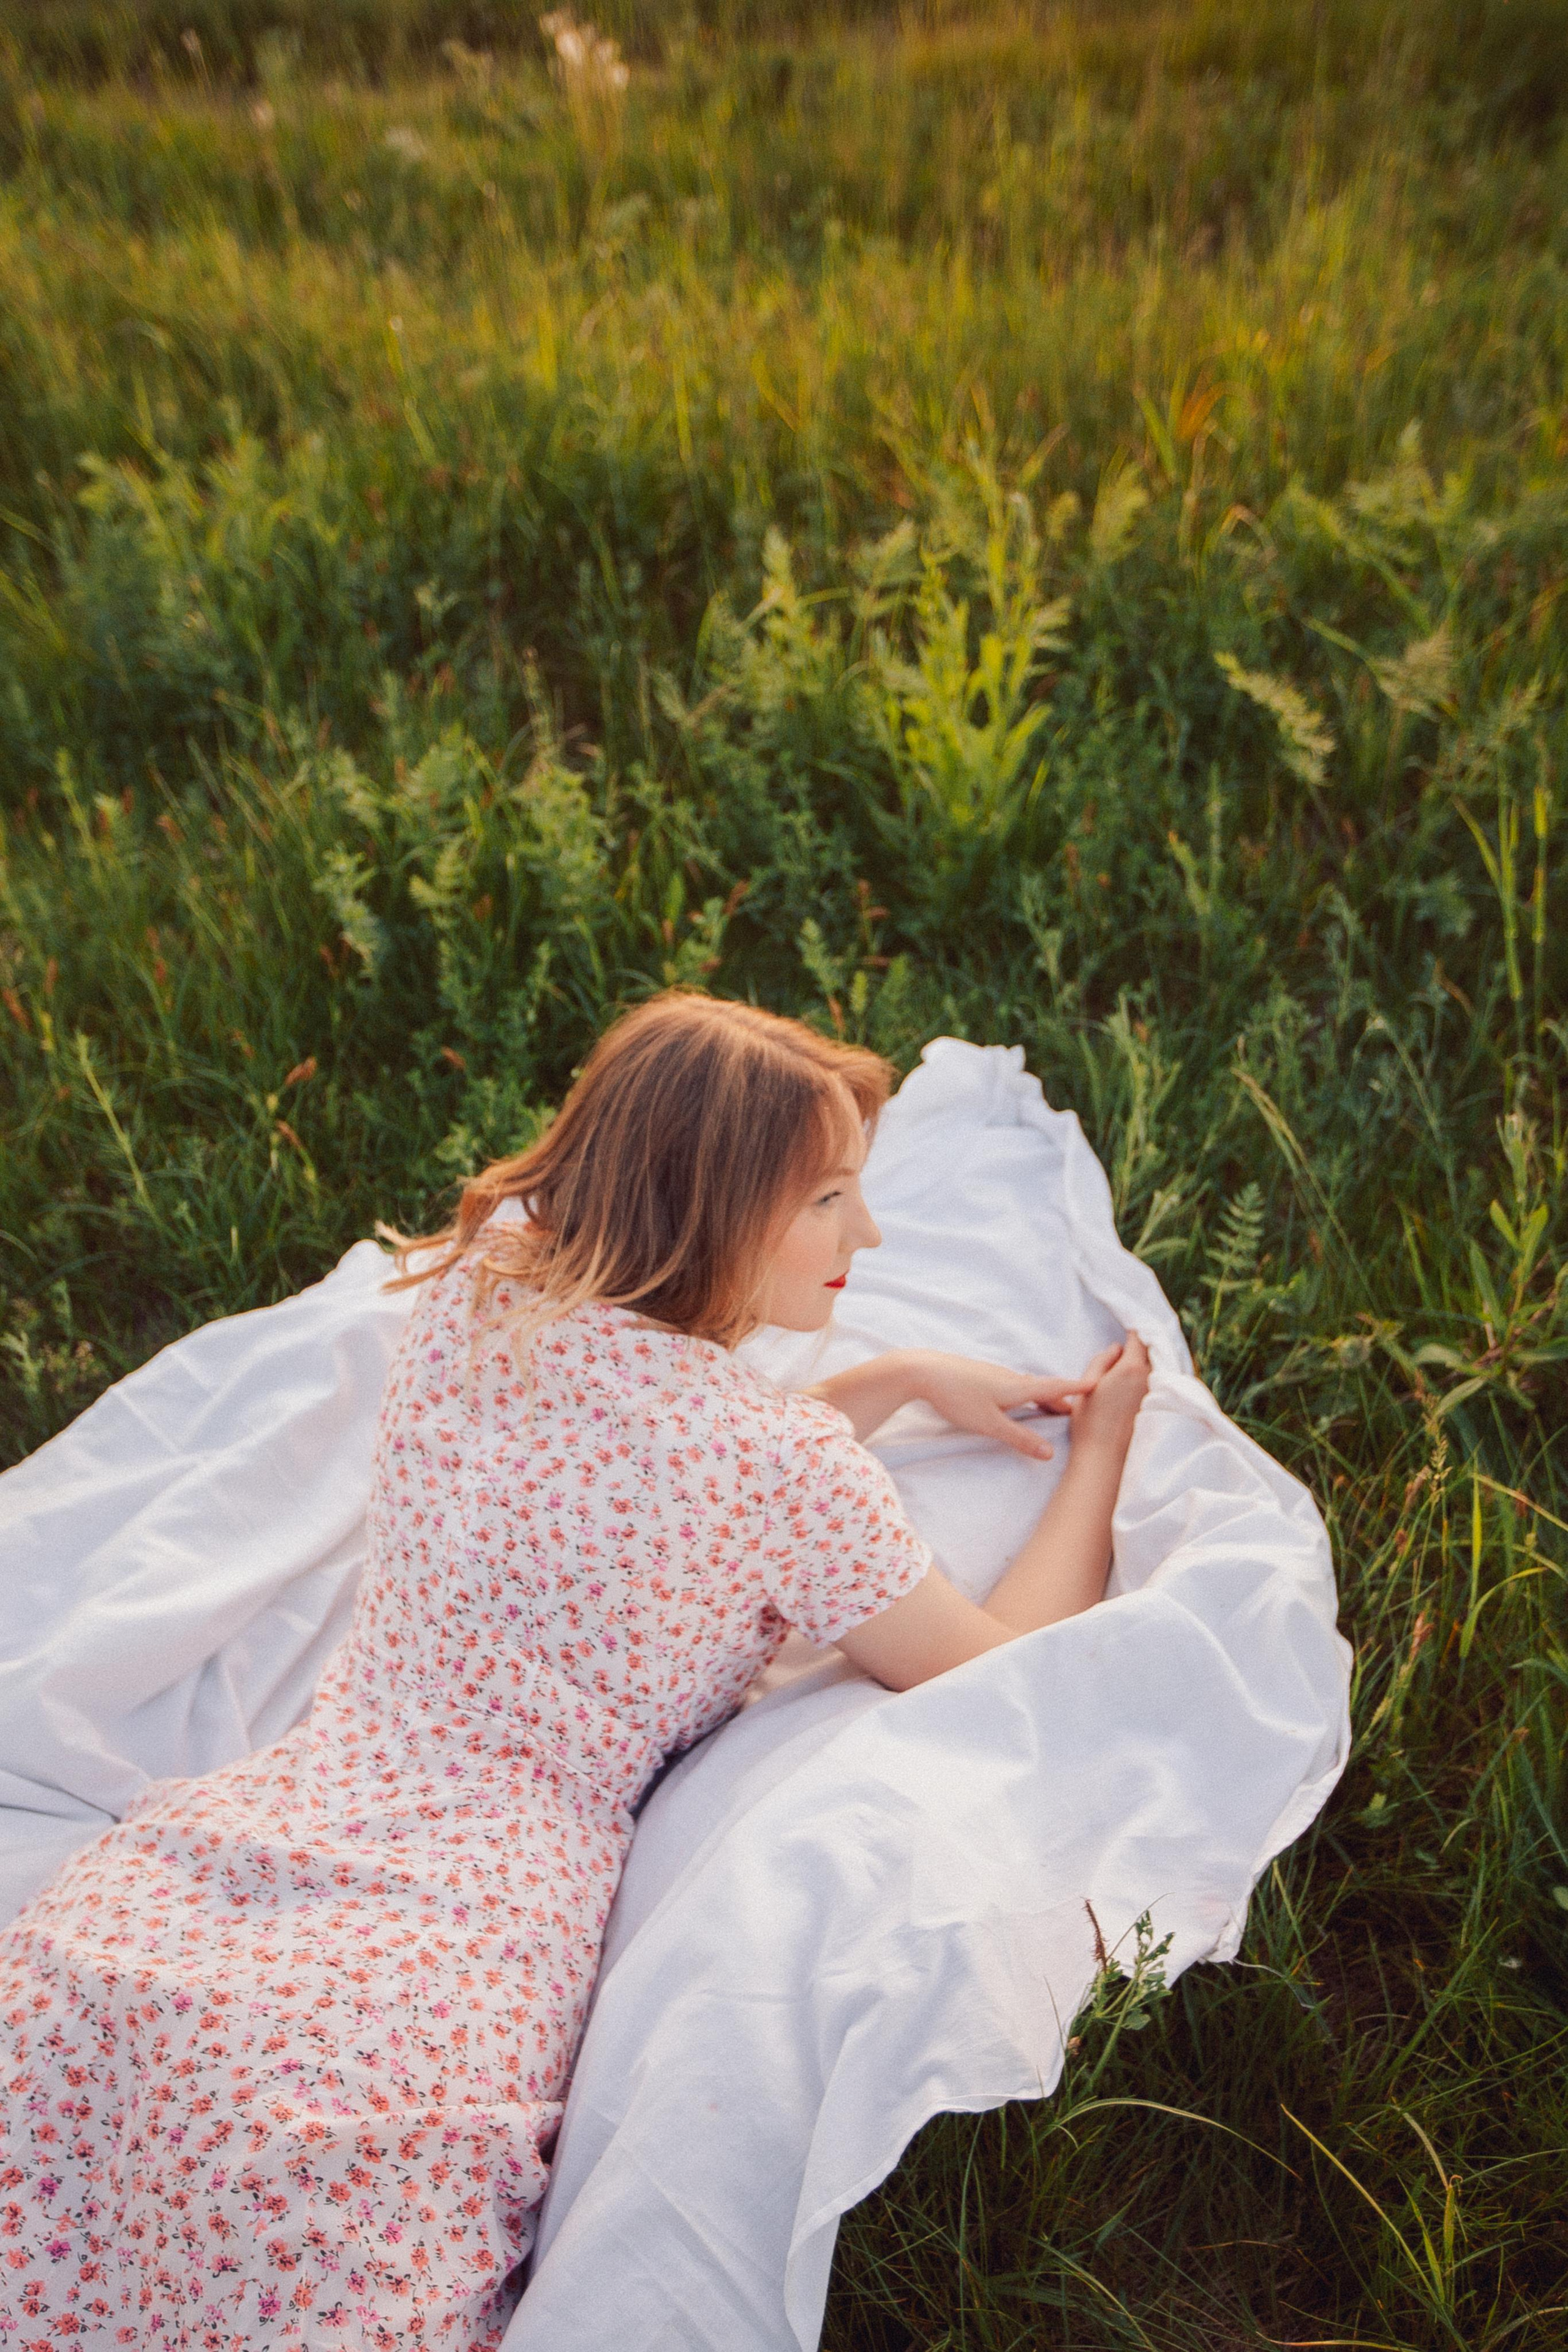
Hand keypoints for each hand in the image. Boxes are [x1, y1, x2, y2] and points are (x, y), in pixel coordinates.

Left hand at [908, 1349, 1105, 1461]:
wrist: (922, 1371)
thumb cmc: (957, 1397)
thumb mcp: (990, 1424)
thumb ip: (1020, 1438)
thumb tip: (1049, 1453)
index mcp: (1018, 1387)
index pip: (1055, 1387)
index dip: (1076, 1388)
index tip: (1098, 1384)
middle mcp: (1010, 1378)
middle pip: (1043, 1388)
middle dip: (1061, 1398)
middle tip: (1077, 1410)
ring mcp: (995, 1376)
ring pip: (1026, 1387)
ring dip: (1042, 1397)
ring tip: (1051, 1408)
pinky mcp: (981, 1377)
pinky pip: (1012, 1386)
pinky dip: (1025, 1394)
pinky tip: (1016, 1402)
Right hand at [1067, 1334, 1151, 1454]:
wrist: (1104, 1458)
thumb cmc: (1090, 1422)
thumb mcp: (1087, 1385)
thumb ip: (1102, 1361)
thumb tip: (1116, 1349)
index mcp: (1131, 1367)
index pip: (1138, 1337)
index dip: (1133, 1330)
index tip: (1127, 1326)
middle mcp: (1149, 1377)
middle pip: (1151, 1351)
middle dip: (1142, 1345)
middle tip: (1131, 1341)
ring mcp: (1156, 1393)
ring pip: (1156, 1367)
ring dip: (1148, 1361)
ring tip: (1133, 1360)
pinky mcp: (1157, 1406)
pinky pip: (1158, 1383)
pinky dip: (1152, 1377)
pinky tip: (1138, 1382)